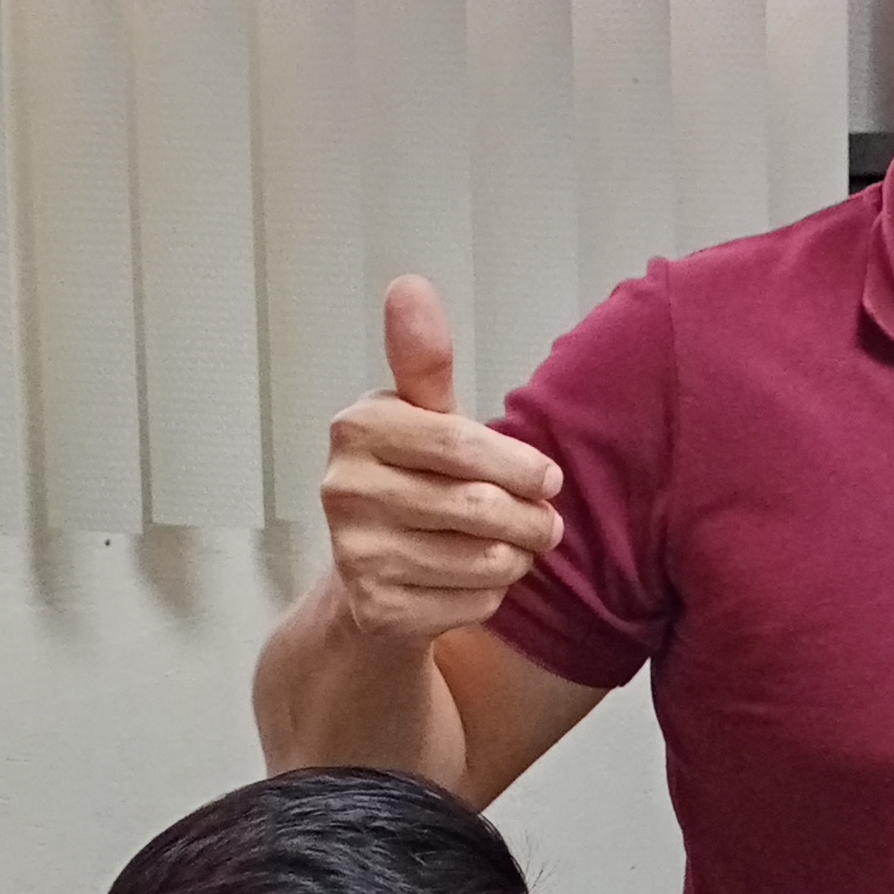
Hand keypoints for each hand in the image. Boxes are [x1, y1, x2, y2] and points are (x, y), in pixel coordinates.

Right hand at [317, 278, 567, 648]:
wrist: (372, 579)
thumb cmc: (414, 483)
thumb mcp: (421, 418)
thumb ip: (422, 362)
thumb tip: (408, 284)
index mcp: (357, 427)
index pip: (462, 444)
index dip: (519, 466)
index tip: (550, 479)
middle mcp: (343, 489)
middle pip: (480, 507)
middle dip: (531, 519)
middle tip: (547, 524)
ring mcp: (354, 553)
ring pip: (484, 560)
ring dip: (516, 558)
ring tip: (512, 548)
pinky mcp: (375, 609)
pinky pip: (473, 602)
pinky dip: (490, 596)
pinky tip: (471, 582)